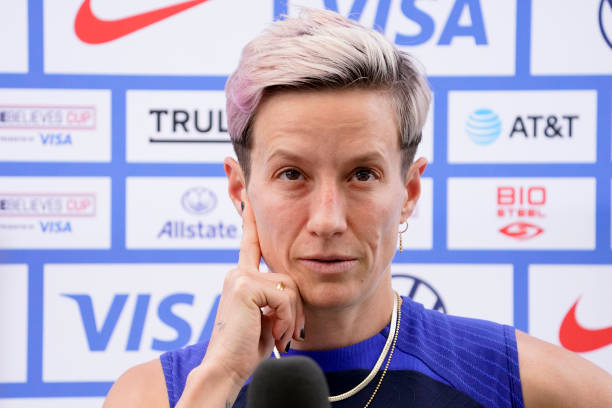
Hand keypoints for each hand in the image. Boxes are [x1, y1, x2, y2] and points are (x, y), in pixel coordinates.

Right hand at [198, 193, 304, 389]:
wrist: (227, 369)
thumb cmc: (247, 349)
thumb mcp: (266, 318)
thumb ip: (274, 297)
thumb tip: (288, 288)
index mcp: (241, 277)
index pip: (250, 241)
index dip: (250, 216)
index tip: (248, 191)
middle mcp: (238, 272)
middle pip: (288, 277)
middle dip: (294, 311)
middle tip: (286, 336)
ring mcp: (239, 276)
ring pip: (289, 287)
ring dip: (290, 319)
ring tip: (278, 338)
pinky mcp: (244, 285)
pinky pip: (285, 296)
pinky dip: (286, 320)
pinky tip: (275, 336)